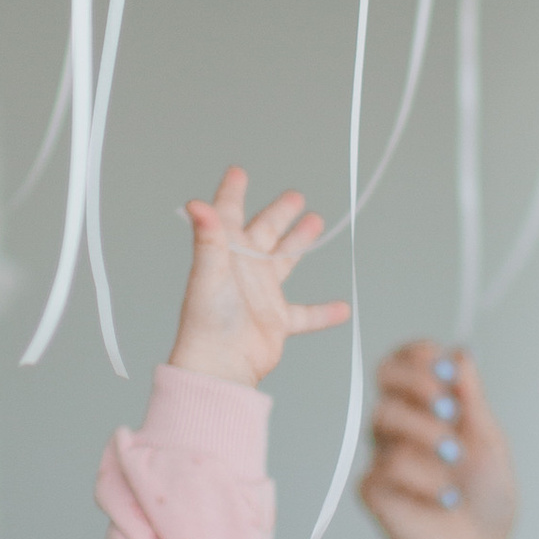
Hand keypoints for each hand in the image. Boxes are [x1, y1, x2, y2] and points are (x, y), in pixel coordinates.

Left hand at [168, 167, 348, 390]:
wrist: (220, 367)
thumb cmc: (208, 321)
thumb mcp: (210, 273)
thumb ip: (208, 237)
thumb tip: (196, 203)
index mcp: (227, 253)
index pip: (229, 215)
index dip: (233, 193)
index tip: (238, 172)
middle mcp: (245, 270)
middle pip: (265, 232)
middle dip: (279, 213)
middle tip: (296, 195)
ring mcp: (262, 295)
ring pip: (285, 261)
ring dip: (299, 242)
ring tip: (316, 221)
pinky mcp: (277, 321)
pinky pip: (306, 315)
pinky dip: (323, 312)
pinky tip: (342, 308)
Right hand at [362, 343, 516, 538]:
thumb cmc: (486, 496)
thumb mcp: (490, 441)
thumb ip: (472, 400)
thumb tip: (460, 354)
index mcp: (426, 406)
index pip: (405, 361)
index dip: (418, 355)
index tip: (445, 366)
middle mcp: (400, 425)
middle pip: (385, 377)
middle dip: (416, 382)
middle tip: (448, 406)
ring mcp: (384, 455)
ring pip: (384, 417)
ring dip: (426, 434)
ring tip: (455, 458)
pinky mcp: (374, 491)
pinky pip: (386, 468)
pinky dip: (423, 481)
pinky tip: (446, 499)